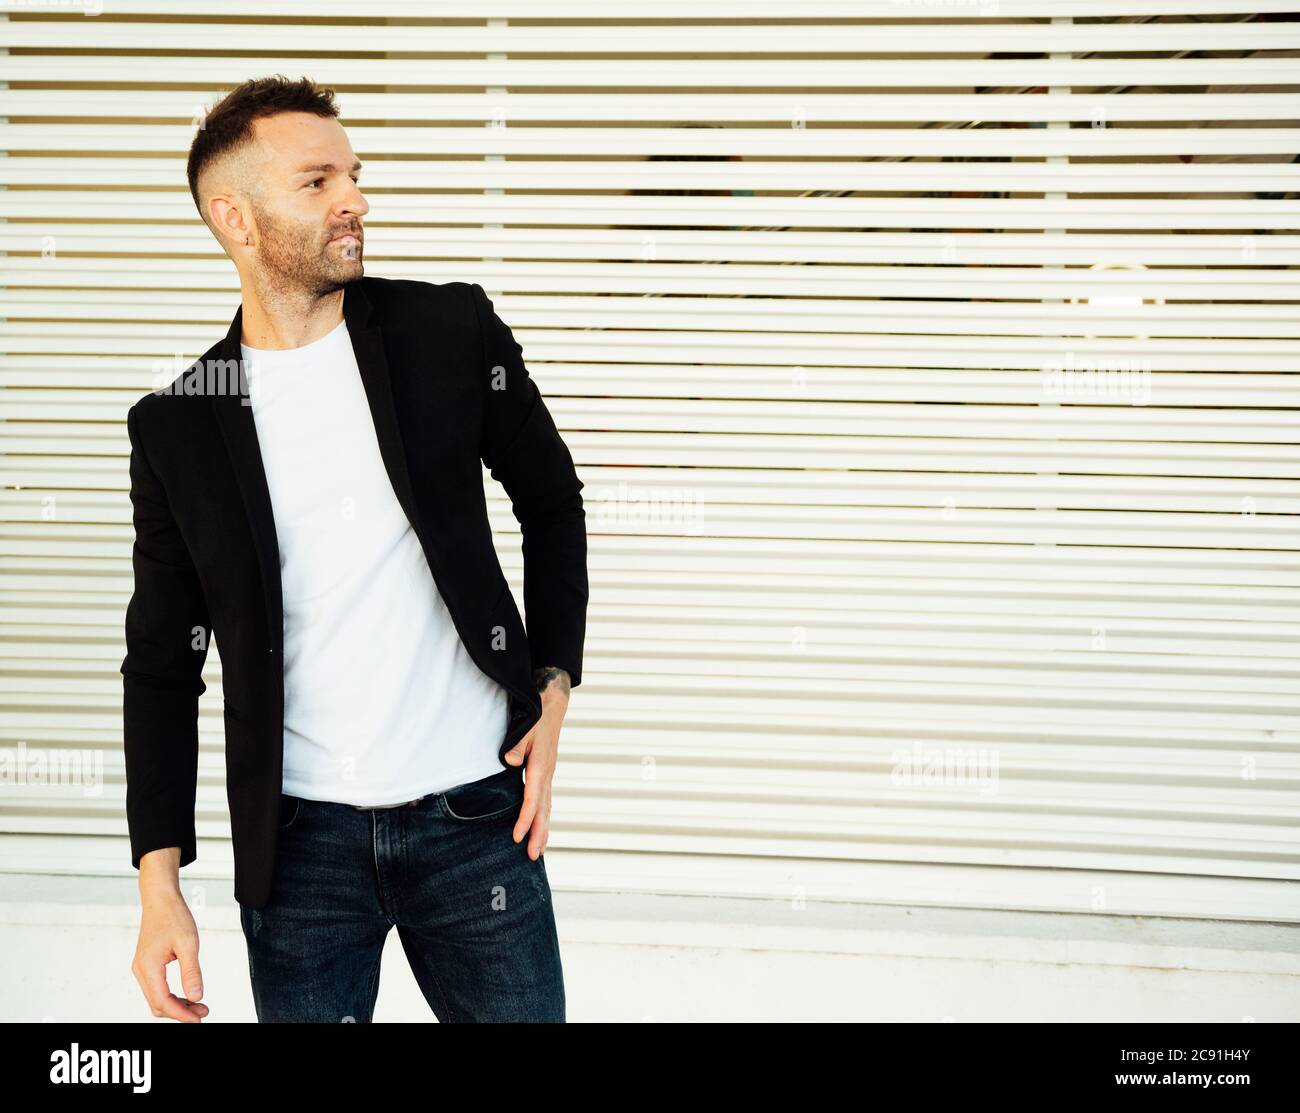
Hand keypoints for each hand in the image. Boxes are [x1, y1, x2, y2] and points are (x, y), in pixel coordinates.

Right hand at [132, 877, 207, 1022]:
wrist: (160, 899)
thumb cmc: (174, 916)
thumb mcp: (189, 943)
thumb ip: (191, 972)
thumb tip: (196, 997)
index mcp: (148, 967)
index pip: (162, 1001)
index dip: (181, 1014)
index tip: (198, 1019)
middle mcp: (141, 971)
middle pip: (157, 1004)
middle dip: (179, 1013)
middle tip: (203, 1013)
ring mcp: (142, 969)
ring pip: (156, 998)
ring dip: (176, 1005)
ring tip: (199, 1006)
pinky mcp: (146, 966)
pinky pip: (157, 988)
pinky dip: (171, 996)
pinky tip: (187, 995)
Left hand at [503, 668, 569, 858]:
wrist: (551, 709)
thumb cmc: (535, 719)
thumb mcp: (524, 728)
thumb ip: (516, 746)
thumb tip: (510, 762)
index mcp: (540, 766)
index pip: (532, 799)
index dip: (525, 819)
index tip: (517, 837)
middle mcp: (547, 775)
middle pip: (543, 810)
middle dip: (538, 834)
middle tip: (533, 856)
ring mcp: (548, 776)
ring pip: (547, 808)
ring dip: (543, 830)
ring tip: (538, 852)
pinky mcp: (546, 776)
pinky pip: (546, 802)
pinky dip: (543, 818)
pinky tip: (541, 830)